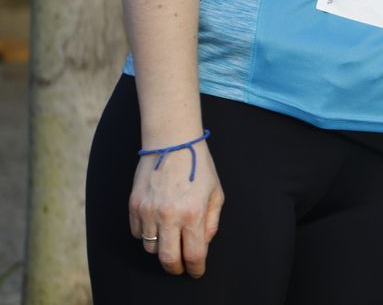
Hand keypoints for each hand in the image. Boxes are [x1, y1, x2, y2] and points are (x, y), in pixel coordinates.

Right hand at [128, 138, 223, 276]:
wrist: (172, 143)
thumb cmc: (199, 167)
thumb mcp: (215, 193)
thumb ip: (211, 222)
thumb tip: (202, 244)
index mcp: (192, 213)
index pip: (193, 253)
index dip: (195, 268)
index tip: (196, 271)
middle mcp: (168, 215)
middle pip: (167, 258)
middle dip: (175, 268)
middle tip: (180, 267)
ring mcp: (148, 211)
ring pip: (151, 248)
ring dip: (162, 248)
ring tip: (171, 237)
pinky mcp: (134, 206)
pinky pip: (138, 233)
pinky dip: (148, 235)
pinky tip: (158, 224)